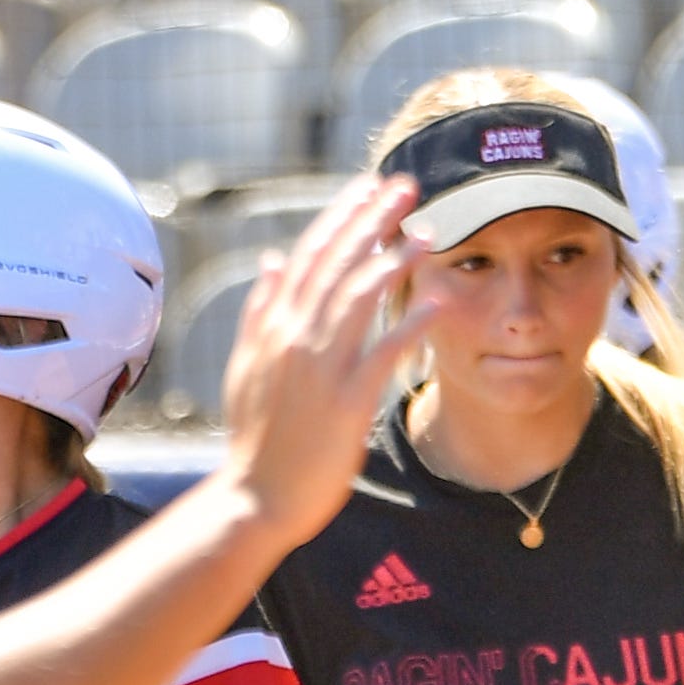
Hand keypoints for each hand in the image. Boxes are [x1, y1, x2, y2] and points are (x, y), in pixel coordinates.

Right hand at [216, 176, 432, 547]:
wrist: (258, 498)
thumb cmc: (256, 439)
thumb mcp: (245, 368)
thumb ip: (260, 312)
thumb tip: (271, 261)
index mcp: (275, 328)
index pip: (309, 256)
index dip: (341, 217)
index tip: (367, 187)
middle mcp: (296, 340)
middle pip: (338, 264)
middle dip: (372, 219)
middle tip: (406, 186)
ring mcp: (321, 370)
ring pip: (360, 298)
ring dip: (395, 259)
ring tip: (427, 231)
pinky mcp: (347, 403)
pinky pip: (385, 353)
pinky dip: (410, 323)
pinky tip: (437, 299)